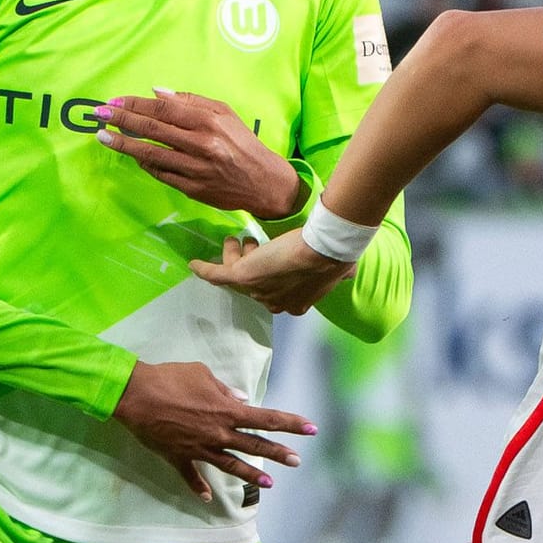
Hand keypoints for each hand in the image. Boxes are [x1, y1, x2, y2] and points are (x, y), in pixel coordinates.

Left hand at [95, 89, 303, 218]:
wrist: (265, 183)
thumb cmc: (244, 143)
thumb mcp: (225, 114)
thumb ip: (192, 101)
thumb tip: (157, 92)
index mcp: (209, 122)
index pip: (163, 109)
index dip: (135, 104)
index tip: (114, 101)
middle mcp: (201, 145)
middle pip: (152, 130)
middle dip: (122, 120)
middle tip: (99, 114)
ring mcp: (195, 169)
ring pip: (151, 154)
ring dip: (123, 144)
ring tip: (103, 137)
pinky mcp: (192, 189)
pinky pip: (160, 174)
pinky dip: (144, 163)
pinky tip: (132, 155)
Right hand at [112, 358, 316, 501]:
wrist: (135, 395)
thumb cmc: (170, 378)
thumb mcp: (203, 375)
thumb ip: (224, 389)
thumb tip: (241, 398)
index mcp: (227, 411)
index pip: (266, 418)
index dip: (291, 423)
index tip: (311, 429)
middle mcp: (218, 434)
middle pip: (255, 446)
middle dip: (279, 454)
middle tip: (297, 461)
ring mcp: (199, 449)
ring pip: (230, 465)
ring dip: (251, 476)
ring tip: (269, 484)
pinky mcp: (178, 458)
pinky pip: (191, 476)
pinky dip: (199, 487)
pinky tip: (207, 497)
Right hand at [191, 232, 354, 315]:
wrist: (323, 252)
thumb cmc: (333, 257)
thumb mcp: (337, 271)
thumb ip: (337, 274)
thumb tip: (348, 273)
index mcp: (294, 303)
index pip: (274, 291)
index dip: (270, 274)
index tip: (271, 258)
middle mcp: (273, 301)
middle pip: (254, 282)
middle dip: (253, 261)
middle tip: (252, 244)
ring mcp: (256, 289)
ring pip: (237, 272)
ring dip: (236, 254)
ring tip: (236, 240)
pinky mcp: (242, 276)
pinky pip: (217, 274)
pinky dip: (205, 269)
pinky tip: (194, 264)